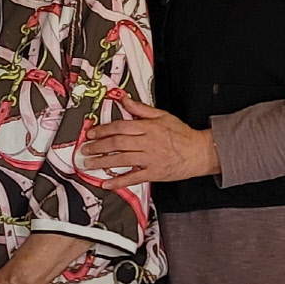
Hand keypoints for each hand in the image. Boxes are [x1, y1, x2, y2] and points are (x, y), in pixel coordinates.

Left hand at [81, 102, 218, 190]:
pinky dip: (119, 182)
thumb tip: (124, 99)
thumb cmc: (181, 134)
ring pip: (122, 160)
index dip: (103, 130)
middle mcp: (148, 143)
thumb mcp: (162, 116)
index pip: (121, 127)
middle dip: (98, 146)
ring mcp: (150, 159)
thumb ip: (141, 109)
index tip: (91, 133)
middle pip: (118, 143)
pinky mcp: (154, 173)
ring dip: (102, 162)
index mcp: (148, 127)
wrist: (199, 152)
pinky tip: (106, 184)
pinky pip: (133, 178)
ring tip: (88, 164)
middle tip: (85, 149)